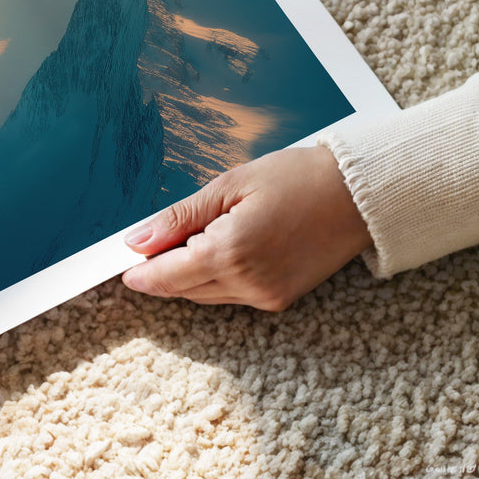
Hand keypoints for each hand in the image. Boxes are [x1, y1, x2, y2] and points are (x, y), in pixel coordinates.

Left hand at [121, 146, 372, 310]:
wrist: (357, 195)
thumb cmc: (294, 178)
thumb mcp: (228, 185)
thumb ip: (179, 218)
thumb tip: (137, 240)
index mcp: (230, 252)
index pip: (168, 275)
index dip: (141, 273)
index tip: (121, 268)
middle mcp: (248, 284)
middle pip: (184, 289)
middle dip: (161, 271)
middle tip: (146, 247)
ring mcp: (267, 296)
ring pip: (206, 295)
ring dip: (186, 275)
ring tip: (181, 242)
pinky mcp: (281, 299)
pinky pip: (231, 295)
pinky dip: (213, 278)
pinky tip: (213, 250)